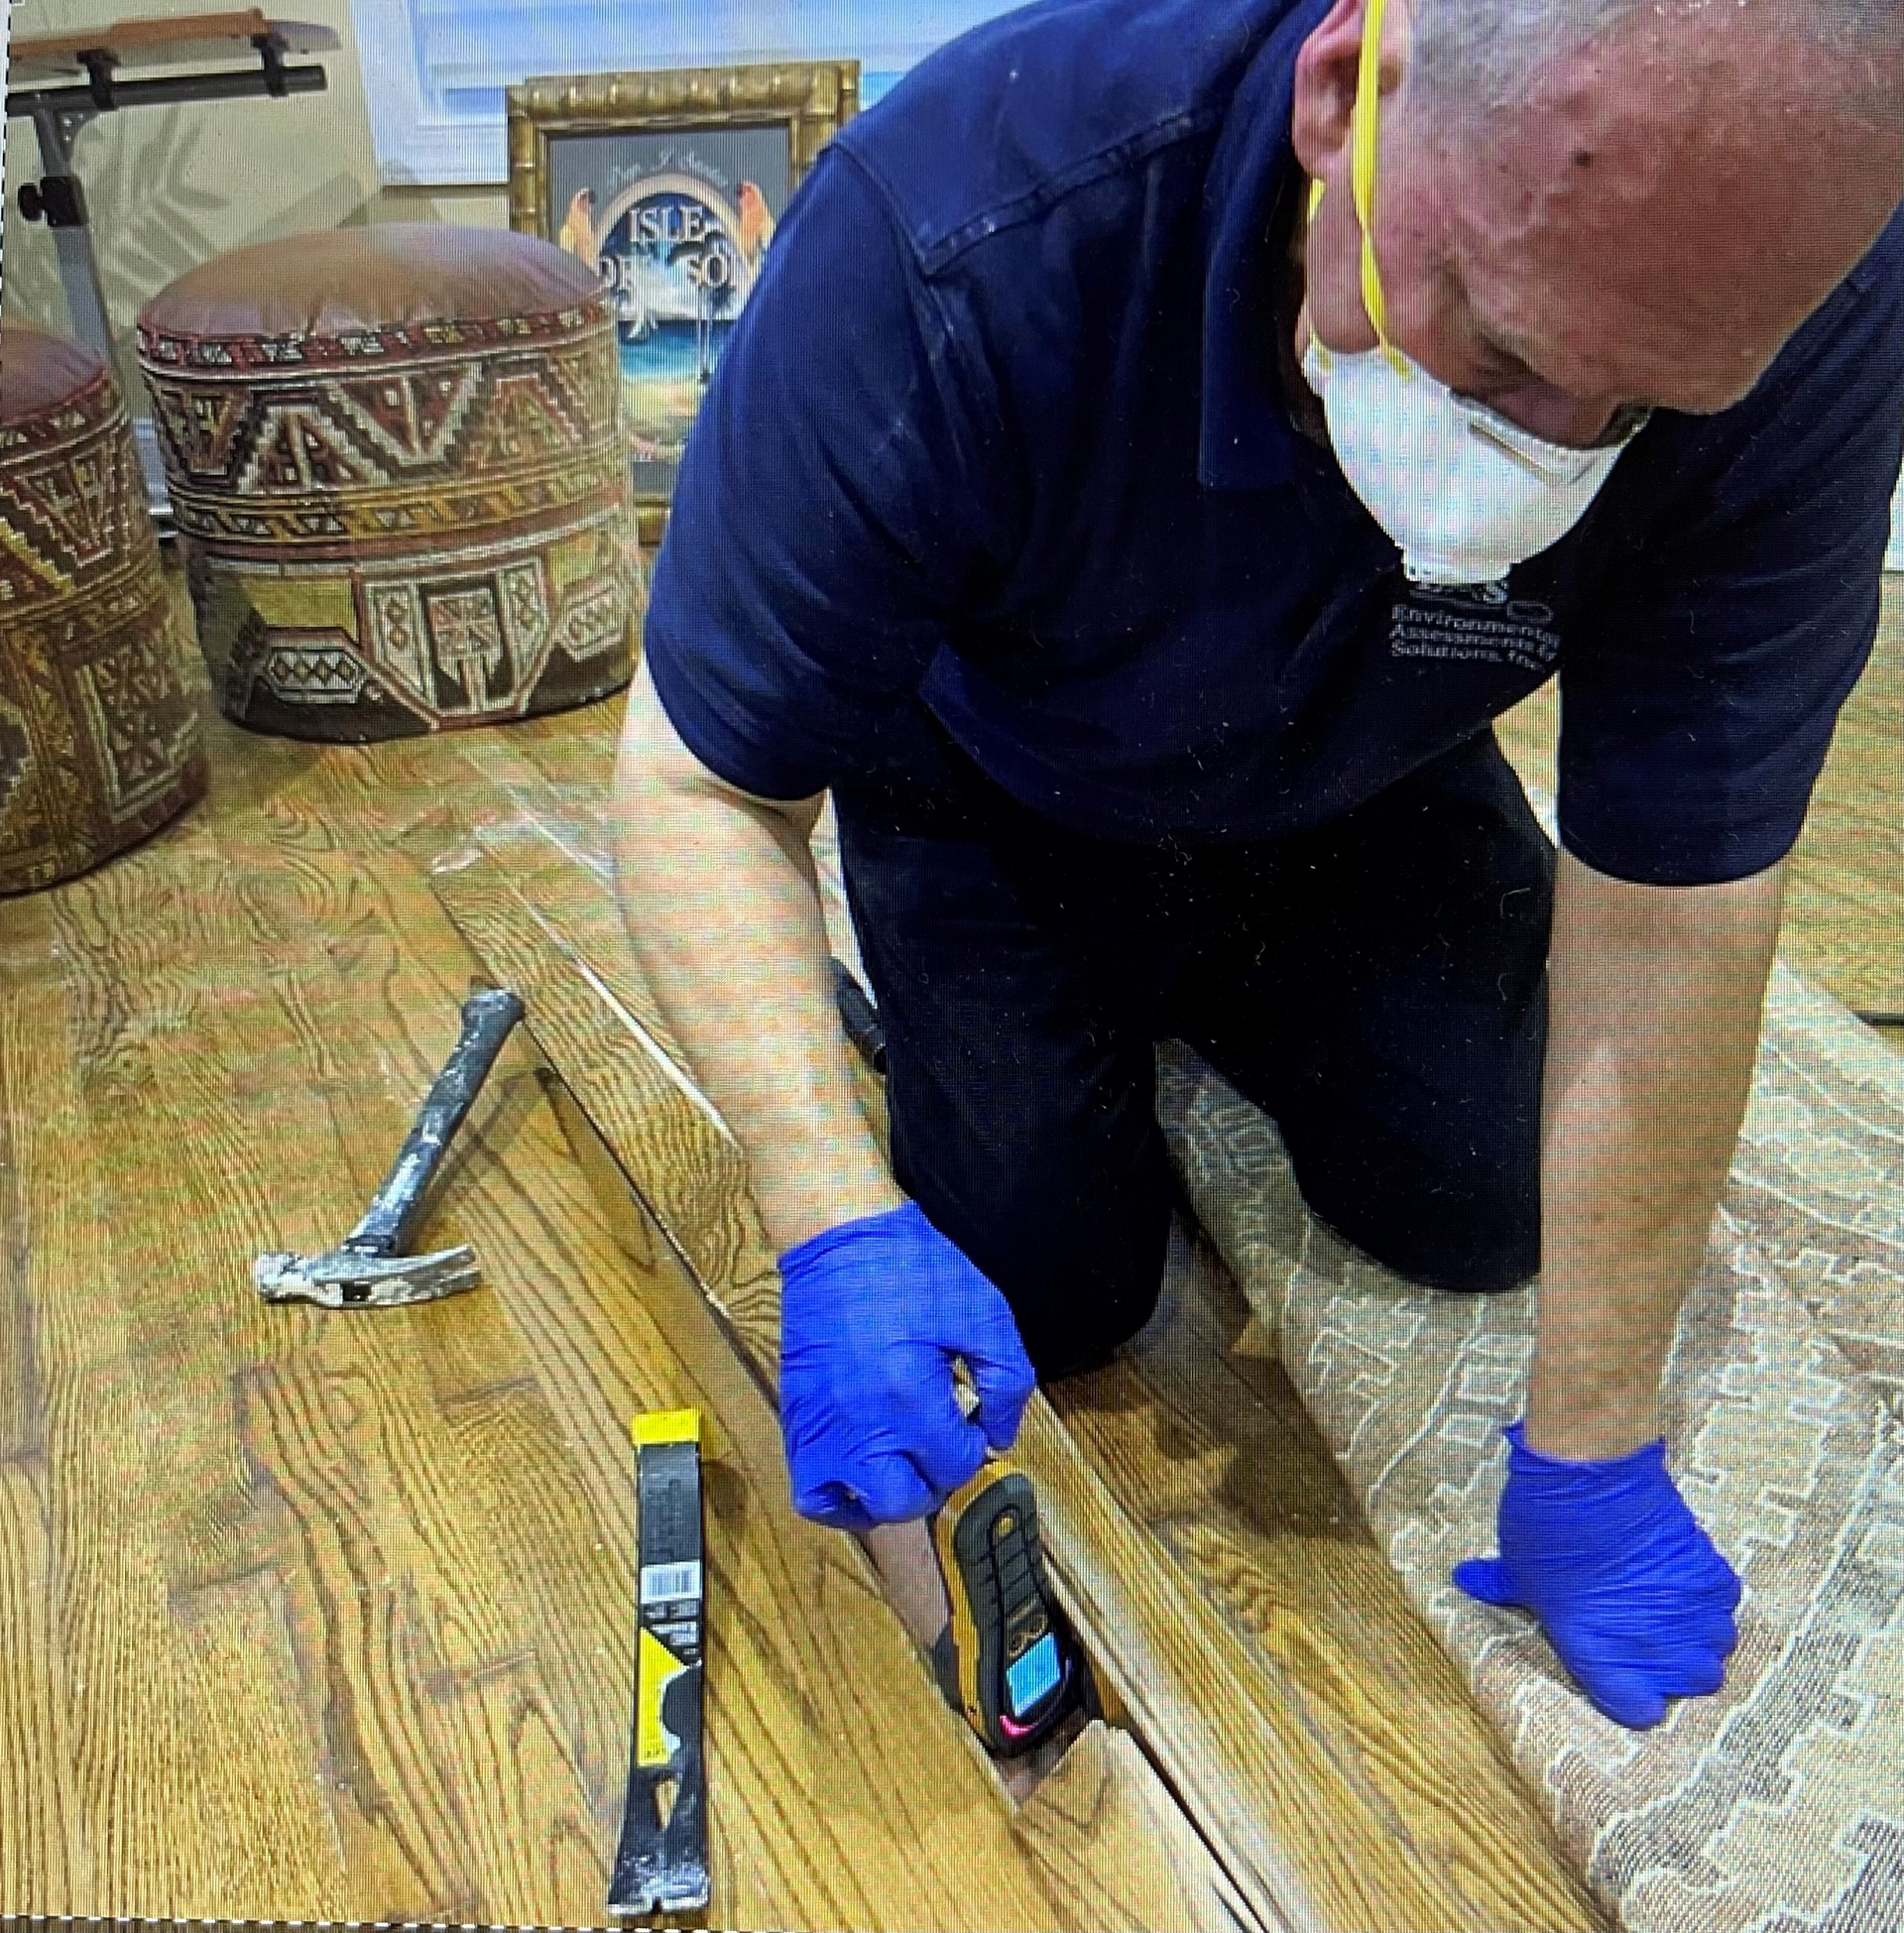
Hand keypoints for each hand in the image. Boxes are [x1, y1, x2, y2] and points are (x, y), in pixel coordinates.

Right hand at [777, 1202, 1036, 1530]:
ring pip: (857, 1506)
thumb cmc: (910, 1268)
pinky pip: (811, 1491)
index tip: (970, 1422)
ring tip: (905, 1467)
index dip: (973, 1447)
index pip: (954, 1464)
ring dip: (890, 1498)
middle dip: (935, 1481)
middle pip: (906, 1500)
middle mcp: (859, 1420)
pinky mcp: (798, 1419)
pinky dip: (839, 1500)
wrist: (840, 1235)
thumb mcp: (983, 1313)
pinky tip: (863, 1478)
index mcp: (909, 1393)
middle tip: (942, 1448)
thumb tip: (1000, 1435)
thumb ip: (1007, 1380)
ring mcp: (822, 1425)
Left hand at [1454, 1421, 1741, 1728]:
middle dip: (1677, 1661)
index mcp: (1602, 1660)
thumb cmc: (1546, 1530)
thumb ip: (1501, 1588)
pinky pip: (1725, 1602)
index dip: (1632, 1692)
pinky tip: (1681, 1572)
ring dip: (1697, 1628)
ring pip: (1717, 1645)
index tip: (1623, 1671)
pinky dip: (1708, 1592)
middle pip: (1694, 1683)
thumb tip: (1467, 1580)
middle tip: (1648, 1629)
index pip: (1639, 1713)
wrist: (1589, 1476)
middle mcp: (1656, 1650)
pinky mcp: (1714, 1579)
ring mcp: (1692, 1616)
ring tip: (1668, 1601)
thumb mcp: (1518, 1569)